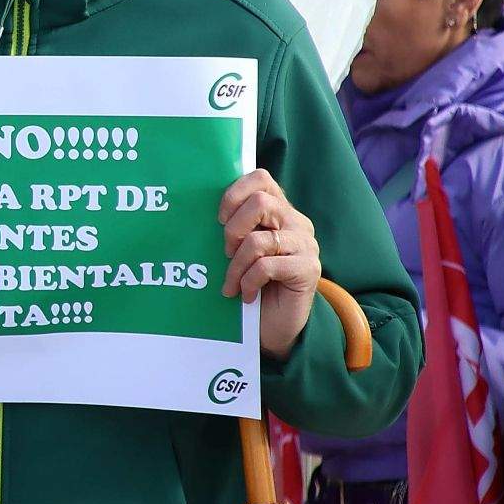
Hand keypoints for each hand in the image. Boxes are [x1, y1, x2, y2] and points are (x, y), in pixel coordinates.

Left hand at [219, 170, 320, 359]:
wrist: (274, 325)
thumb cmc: (249, 283)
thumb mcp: (236, 250)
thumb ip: (231, 227)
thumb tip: (195, 211)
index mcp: (278, 210)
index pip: (260, 178)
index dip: (234, 194)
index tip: (219, 220)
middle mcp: (295, 222)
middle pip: (260, 203)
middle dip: (233, 229)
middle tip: (226, 252)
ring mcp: (305, 245)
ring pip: (259, 240)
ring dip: (236, 265)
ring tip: (231, 283)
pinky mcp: (309, 269)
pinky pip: (267, 266)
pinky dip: (248, 281)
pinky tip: (245, 295)